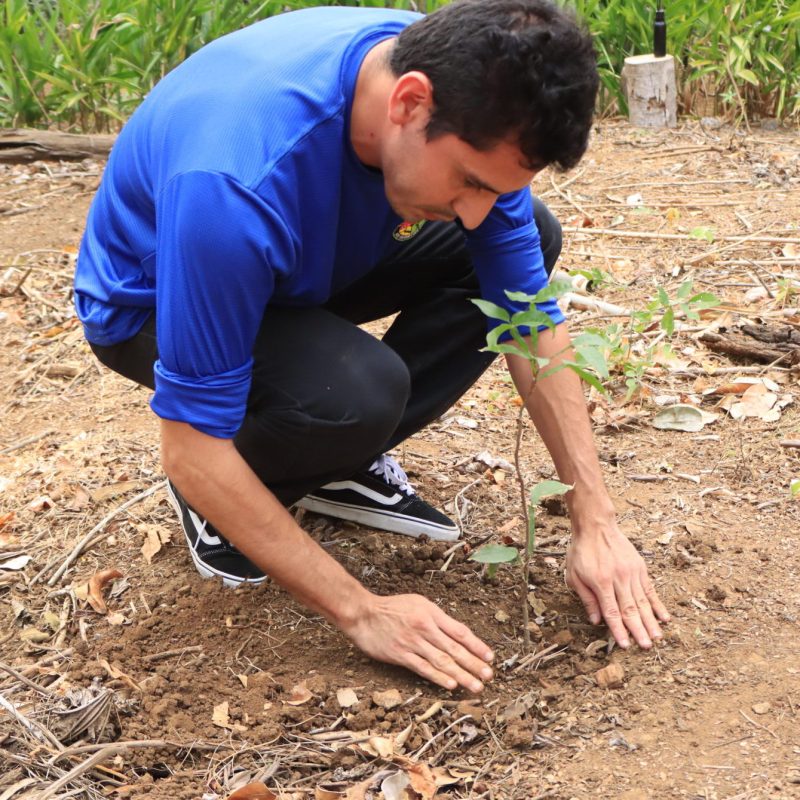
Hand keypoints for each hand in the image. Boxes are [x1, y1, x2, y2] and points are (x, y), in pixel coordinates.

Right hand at [342, 593, 494, 692]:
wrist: (363, 613)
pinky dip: (438, 677)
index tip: (489, 657)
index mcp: (431, 613)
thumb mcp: (418, 603)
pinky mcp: (400, 654)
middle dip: (474, 663)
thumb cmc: (391, 608)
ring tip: (476, 685)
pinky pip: (422, 668)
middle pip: (454, 648)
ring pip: (442, 661)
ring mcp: (413, 642)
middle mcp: (425, 627)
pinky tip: (450, 685)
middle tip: (489, 676)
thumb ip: (436, 618)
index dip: (476, 645)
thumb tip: (456, 634)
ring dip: (461, 675)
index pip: (460, 631)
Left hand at [565, 523, 669, 648]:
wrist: (596, 526)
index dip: (619, 630)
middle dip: (639, 630)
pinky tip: (665, 617)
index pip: (612, 612)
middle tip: (647, 647)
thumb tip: (596, 621)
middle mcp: (619, 579)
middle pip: (631, 609)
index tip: (626, 645)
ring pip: (643, 601)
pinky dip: (658, 604)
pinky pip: (650, 589)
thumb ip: (587, 598)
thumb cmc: (582, 551)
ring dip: (651, 621)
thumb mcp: (574, 575)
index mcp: (601, 582)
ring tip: (658, 637)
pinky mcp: (640, 567)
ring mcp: (632, 573)